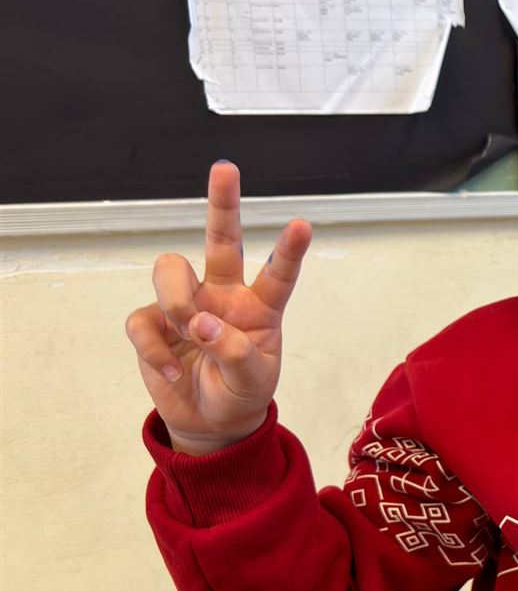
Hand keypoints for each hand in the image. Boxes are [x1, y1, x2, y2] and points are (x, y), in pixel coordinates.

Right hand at [124, 161, 311, 454]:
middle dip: (223, 203)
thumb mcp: (252, 380)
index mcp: (259, 307)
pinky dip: (154, 348)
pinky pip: (143, 320)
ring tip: (188, 330)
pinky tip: (172, 371)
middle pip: (220, 239)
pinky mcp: (153, 323)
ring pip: (169, 268)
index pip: (277, 273)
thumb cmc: (240, 392)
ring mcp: (186, 305)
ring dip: (175, 298)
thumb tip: (201, 323)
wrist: (210, 422)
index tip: (302, 224)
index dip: (288, 250)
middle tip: (225, 168)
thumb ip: (234, 351)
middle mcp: (223, 295)